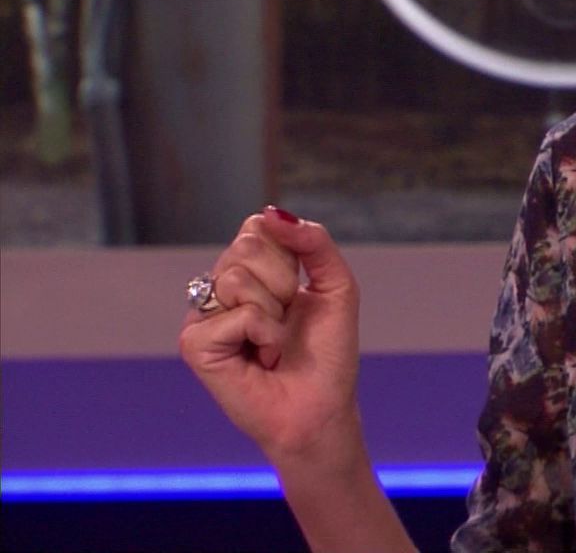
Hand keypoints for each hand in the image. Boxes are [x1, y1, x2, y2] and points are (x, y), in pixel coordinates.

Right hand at [178, 207, 364, 466]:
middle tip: (286, 320)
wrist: (321, 407)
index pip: (255, 227)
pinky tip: (261, 358)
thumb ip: (313, 242)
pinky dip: (262, 334)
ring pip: (236, 277)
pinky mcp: (194, 344)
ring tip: (273, 342)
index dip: (287, 253)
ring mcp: (203, 317)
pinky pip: (235, 314)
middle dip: (282, 281)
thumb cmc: (327, 352)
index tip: (299, 290)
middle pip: (246, 246)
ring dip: (274, 311)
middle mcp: (221, 291)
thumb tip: (271, 212)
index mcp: (251, 273)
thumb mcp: (335, 285)